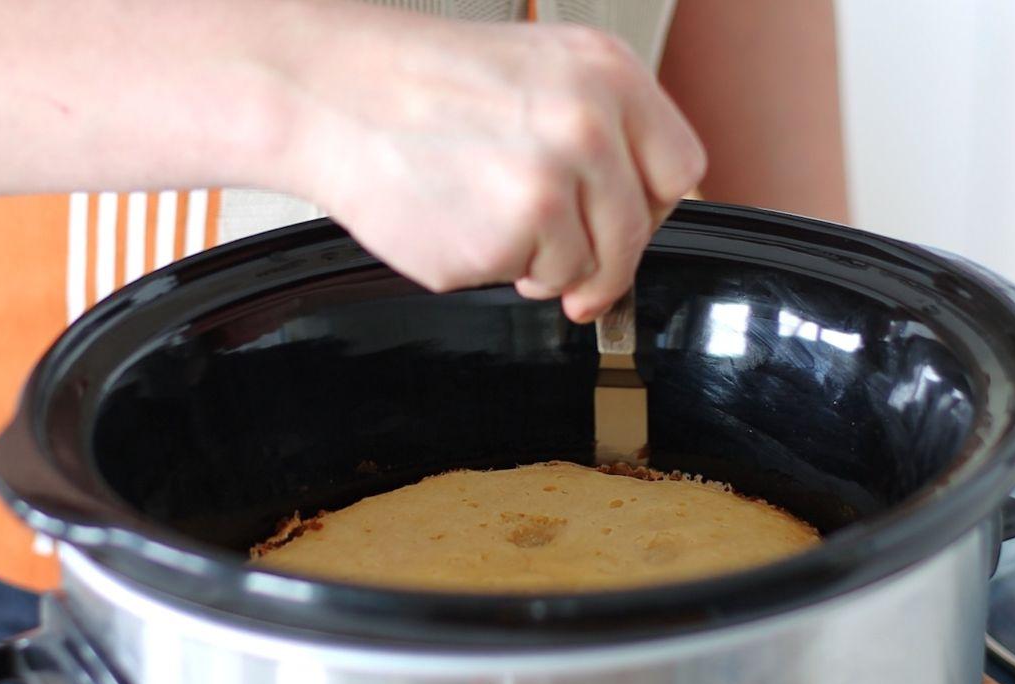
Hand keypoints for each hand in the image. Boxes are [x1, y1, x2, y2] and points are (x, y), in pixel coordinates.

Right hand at [265, 4, 706, 322]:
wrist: (335, 93)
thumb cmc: (425, 84)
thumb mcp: (540, 72)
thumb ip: (602, 132)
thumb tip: (634, 213)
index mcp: (608, 74)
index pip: (679, 170)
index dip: (649, 207)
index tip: (623, 223)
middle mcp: (590, 125)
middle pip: (637, 233)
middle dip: (603, 258)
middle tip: (563, 258)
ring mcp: (551, 184)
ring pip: (587, 268)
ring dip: (545, 266)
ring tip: (489, 220)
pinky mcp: (508, 239)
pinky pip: (527, 281)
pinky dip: (496, 269)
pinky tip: (461, 223)